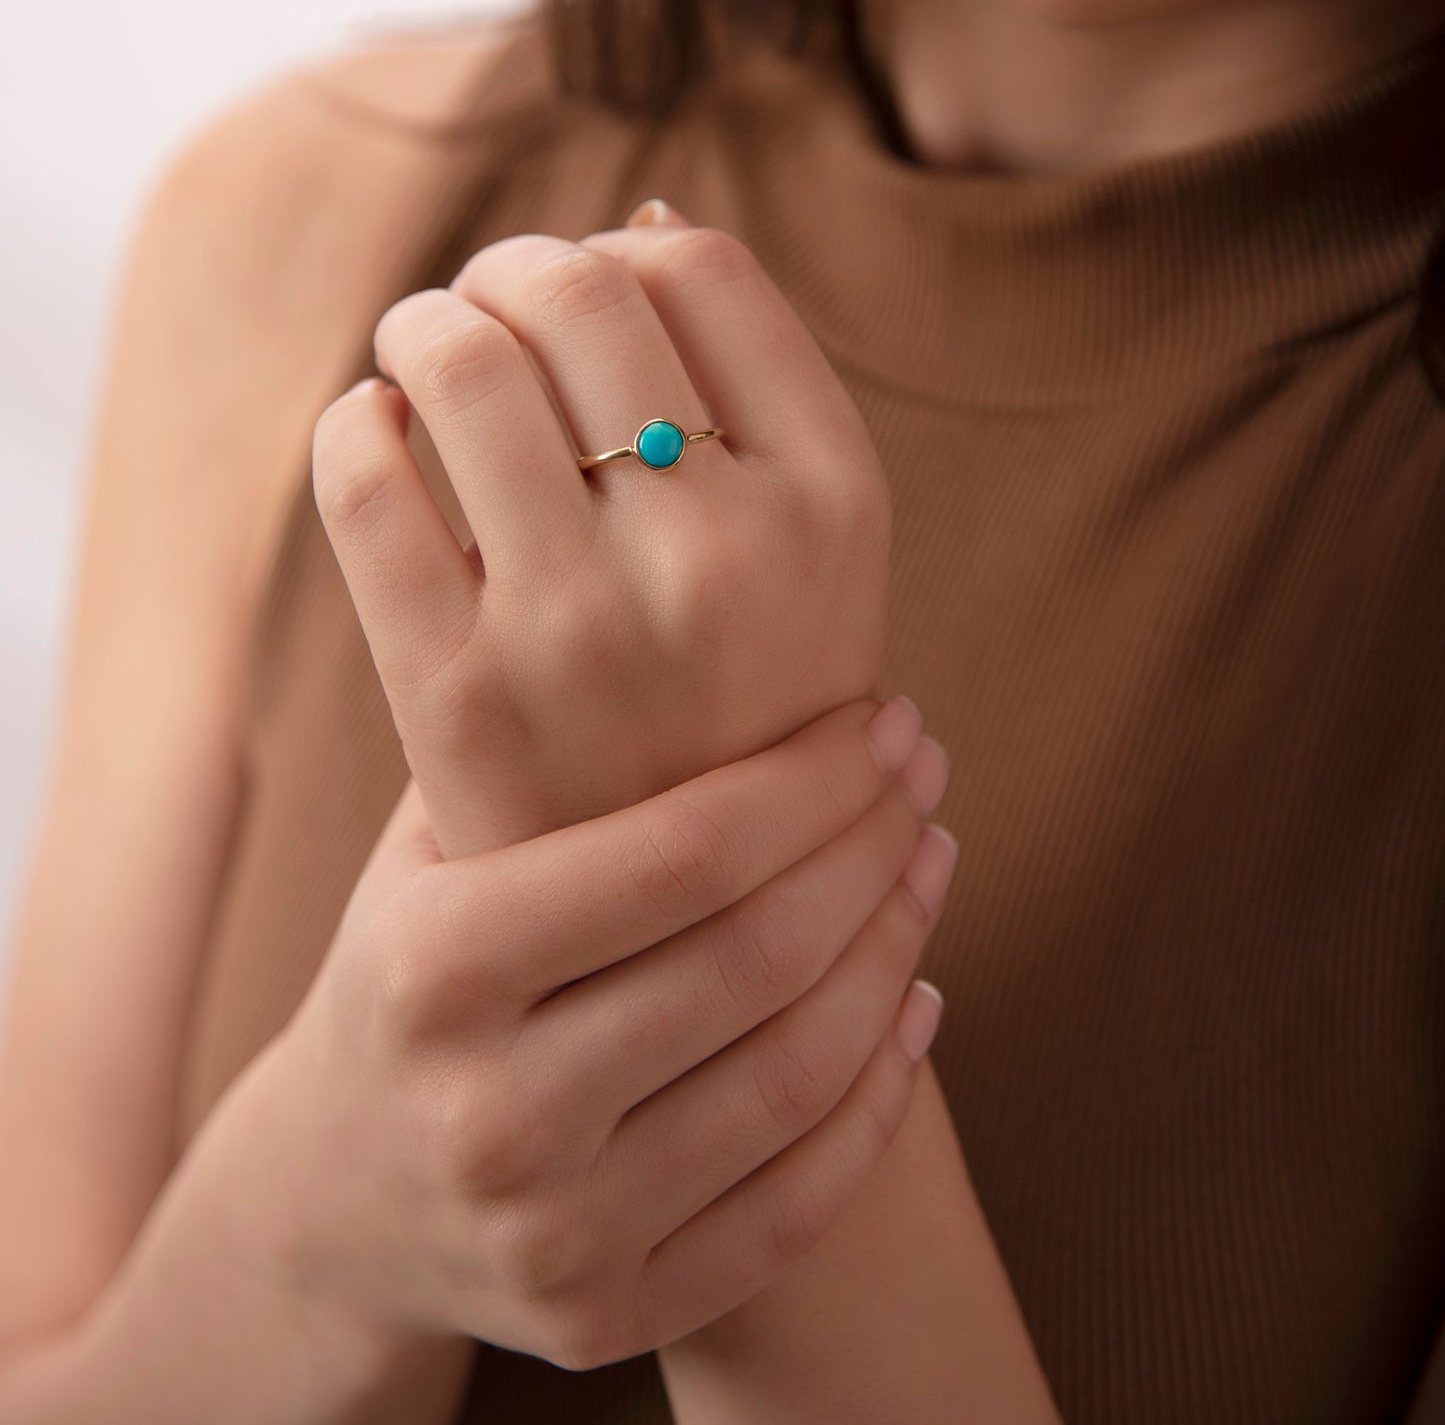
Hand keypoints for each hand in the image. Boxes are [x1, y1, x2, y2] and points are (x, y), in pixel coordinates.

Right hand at [252, 698, 953, 1370]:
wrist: (337, 1196)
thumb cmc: (411, 972)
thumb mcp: (428, 855)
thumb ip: (535, 757)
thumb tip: (702, 599)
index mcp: (432, 968)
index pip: (678, 854)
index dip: (810, 777)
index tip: (881, 718)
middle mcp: (486, 1113)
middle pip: (754, 962)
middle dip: (871, 845)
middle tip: (925, 771)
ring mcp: (552, 1235)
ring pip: (794, 1078)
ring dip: (897, 948)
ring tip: (931, 856)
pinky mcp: (608, 1319)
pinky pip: (798, 1203)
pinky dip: (882, 1093)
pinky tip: (918, 995)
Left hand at [311, 214, 891, 855]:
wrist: (673, 922)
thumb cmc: (738, 698)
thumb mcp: (808, 553)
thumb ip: (753, 393)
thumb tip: (636, 223)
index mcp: (836, 503)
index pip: (701, 271)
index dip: (627, 251)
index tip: (594, 291)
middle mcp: (724, 554)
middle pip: (579, 292)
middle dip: (513, 269)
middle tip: (488, 304)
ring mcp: (587, 625)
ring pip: (463, 360)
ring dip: (425, 321)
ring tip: (423, 349)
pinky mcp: (457, 691)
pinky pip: (363, 478)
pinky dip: (353, 424)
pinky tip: (378, 435)